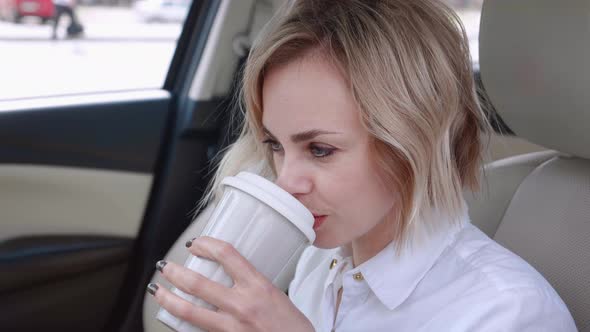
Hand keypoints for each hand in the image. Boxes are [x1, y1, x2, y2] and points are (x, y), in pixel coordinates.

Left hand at [148, 236, 314, 331]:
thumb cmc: (292, 327)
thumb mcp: (276, 295)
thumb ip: (252, 286)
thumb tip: (231, 277)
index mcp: (258, 286)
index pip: (226, 254)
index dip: (206, 244)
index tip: (196, 243)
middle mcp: (242, 305)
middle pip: (197, 283)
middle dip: (175, 272)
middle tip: (166, 267)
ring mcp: (231, 327)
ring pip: (189, 311)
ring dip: (168, 298)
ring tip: (158, 290)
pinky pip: (197, 331)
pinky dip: (182, 324)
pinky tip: (175, 319)